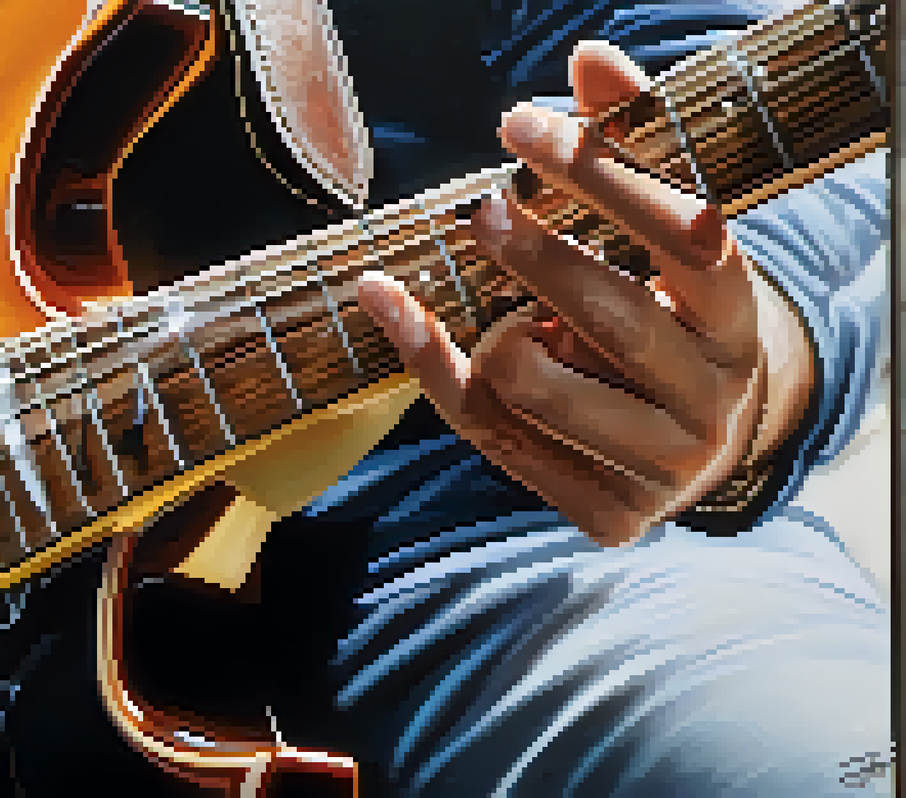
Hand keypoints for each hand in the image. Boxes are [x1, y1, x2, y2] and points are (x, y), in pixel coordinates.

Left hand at [358, 42, 813, 544]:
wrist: (693, 452)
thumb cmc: (663, 320)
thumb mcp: (661, 243)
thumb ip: (630, 148)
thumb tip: (588, 58)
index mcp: (738, 315)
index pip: (684, 233)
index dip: (602, 171)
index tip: (522, 122)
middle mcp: (711, 395)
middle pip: (610, 313)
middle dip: (532, 253)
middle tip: (482, 209)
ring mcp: (662, 466)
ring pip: (535, 386)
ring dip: (494, 335)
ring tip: (505, 317)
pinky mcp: (607, 515)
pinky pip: (489, 434)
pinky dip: (433, 370)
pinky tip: (396, 316)